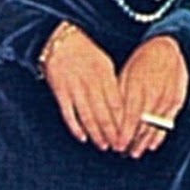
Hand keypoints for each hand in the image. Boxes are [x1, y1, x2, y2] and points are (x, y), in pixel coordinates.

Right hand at [40, 22, 123, 150]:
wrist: (60, 41)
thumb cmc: (87, 54)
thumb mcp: (106, 65)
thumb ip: (115, 85)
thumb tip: (126, 108)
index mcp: (105, 76)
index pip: (117, 105)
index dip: (124, 123)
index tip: (129, 136)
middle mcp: (90, 83)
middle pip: (104, 114)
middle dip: (112, 133)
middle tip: (119, 147)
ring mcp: (74, 88)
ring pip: (87, 116)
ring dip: (96, 134)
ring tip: (104, 146)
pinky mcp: (60, 92)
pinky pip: (68, 113)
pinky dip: (75, 127)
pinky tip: (83, 138)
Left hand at [115, 36, 189, 157]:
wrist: (169, 48)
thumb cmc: (142, 60)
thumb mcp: (126, 74)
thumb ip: (120, 95)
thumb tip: (111, 117)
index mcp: (137, 89)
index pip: (128, 118)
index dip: (122, 134)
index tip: (116, 146)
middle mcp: (153, 97)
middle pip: (141, 126)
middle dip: (131, 142)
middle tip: (122, 152)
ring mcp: (166, 101)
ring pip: (154, 127)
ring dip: (144, 142)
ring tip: (135, 153)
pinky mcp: (176, 102)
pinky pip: (167, 123)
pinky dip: (159, 135)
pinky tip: (152, 145)